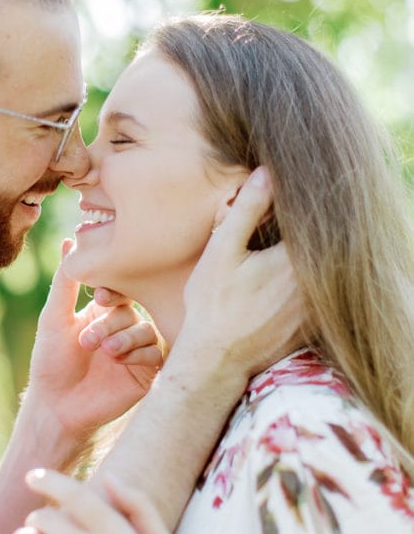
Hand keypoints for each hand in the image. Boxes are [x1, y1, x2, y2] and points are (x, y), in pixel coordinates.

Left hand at [24, 242, 163, 437]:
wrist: (57, 407)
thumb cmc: (51, 362)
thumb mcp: (54, 318)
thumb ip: (65, 281)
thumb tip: (70, 241)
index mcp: (104, 312)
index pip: (121, 288)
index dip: (115, 290)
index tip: (100, 298)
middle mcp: (123, 328)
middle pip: (133, 309)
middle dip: (112, 322)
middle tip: (87, 340)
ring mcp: (136, 350)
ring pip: (147, 329)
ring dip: (124, 338)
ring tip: (104, 353)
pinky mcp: (147, 372)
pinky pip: (158, 352)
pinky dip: (139, 354)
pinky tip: (120, 363)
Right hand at [177, 167, 303, 384]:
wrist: (215, 360)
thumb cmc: (213, 305)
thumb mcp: (222, 250)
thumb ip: (247, 209)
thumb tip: (266, 173)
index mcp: (295, 261)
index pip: (310, 221)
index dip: (295, 208)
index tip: (278, 205)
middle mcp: (315, 285)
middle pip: (319, 246)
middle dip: (298, 234)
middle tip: (271, 236)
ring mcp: (318, 309)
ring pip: (320, 273)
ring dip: (303, 262)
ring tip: (272, 263)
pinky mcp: (314, 326)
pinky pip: (318, 297)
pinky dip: (304, 286)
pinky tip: (276, 287)